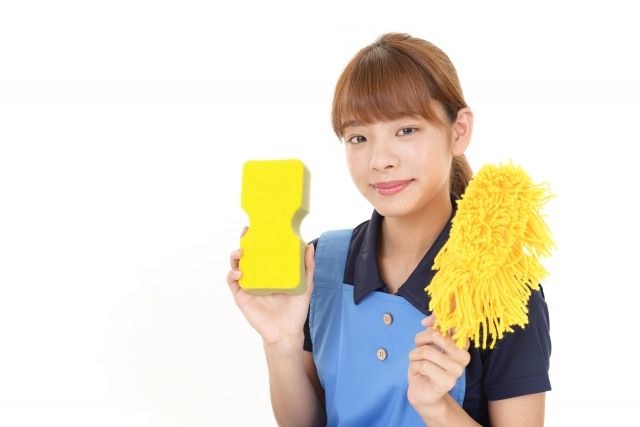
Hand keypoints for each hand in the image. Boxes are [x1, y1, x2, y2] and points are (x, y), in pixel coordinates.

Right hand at [226, 226, 314, 352]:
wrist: (286, 332)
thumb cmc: (296, 310)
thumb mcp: (305, 286)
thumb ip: (307, 267)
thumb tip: (309, 246)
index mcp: (271, 271)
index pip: (263, 251)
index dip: (259, 239)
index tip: (259, 226)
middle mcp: (258, 275)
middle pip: (247, 254)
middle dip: (244, 241)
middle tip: (247, 232)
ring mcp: (248, 284)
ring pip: (236, 265)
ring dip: (235, 255)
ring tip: (241, 251)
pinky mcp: (241, 295)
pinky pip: (232, 281)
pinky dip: (233, 274)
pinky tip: (240, 272)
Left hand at [407, 314, 470, 413]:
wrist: (422, 390)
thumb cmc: (425, 363)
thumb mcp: (428, 342)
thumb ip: (432, 329)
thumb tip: (427, 320)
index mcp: (462, 344)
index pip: (452, 325)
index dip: (434, 322)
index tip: (425, 325)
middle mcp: (464, 356)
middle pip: (436, 336)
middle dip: (420, 341)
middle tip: (417, 350)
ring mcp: (458, 370)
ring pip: (427, 351)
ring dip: (414, 355)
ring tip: (415, 361)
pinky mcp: (448, 382)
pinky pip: (423, 365)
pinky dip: (414, 366)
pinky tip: (417, 372)